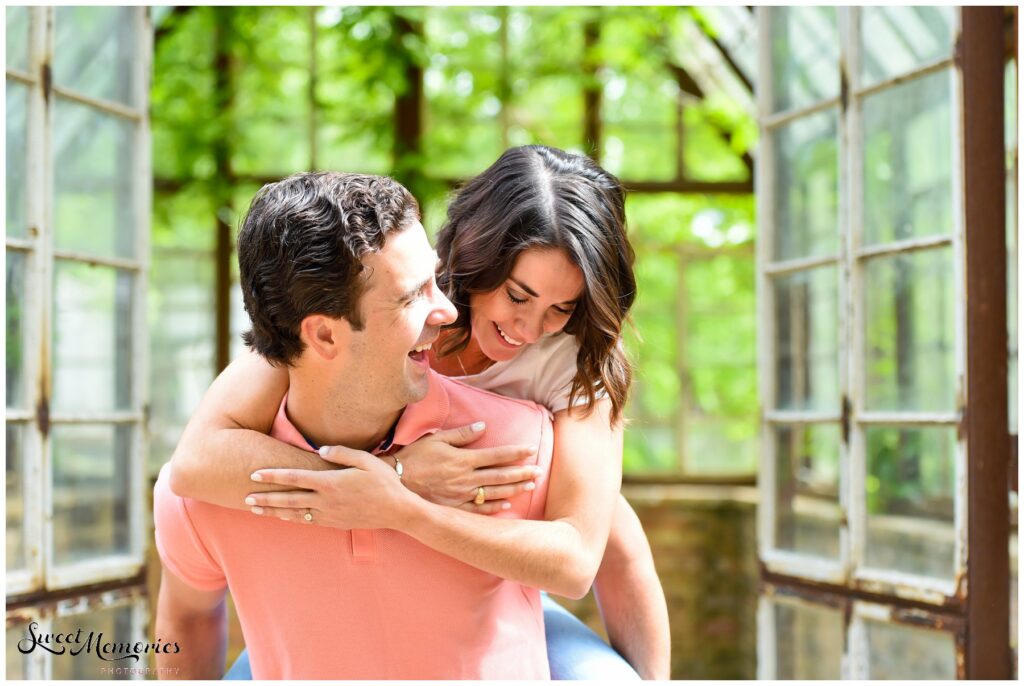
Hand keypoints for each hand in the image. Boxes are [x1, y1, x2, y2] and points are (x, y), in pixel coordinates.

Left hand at [245, 447, 414, 528]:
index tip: (255, 474)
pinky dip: (290, 518)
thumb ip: (341, 453)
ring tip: (255, 509)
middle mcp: (326, 501)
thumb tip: (320, 450)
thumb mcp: (366, 460)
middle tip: (245, 496)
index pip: (295, 478)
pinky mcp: (334, 523)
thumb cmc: (384, 481)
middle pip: (288, 498)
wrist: (398, 511)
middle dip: (265, 497)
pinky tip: (281, 516)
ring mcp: (329, 514)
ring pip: (293, 513)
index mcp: (331, 483)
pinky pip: (306, 521)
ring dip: (273, 510)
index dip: (273, 476)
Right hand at [387, 422, 540, 513]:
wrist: (396, 484)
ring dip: (513, 489)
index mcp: (463, 459)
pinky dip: (494, 508)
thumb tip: (482, 426)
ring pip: (493, 492)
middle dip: (521, 472)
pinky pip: (478, 510)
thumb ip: (460, 434)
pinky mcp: (454, 508)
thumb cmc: (414, 458)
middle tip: (539, 470)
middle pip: (500, 475)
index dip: (515, 452)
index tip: (531, 449)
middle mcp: (466, 478)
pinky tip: (507, 505)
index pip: (496, 455)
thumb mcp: (435, 439)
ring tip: (530, 485)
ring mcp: (461, 496)